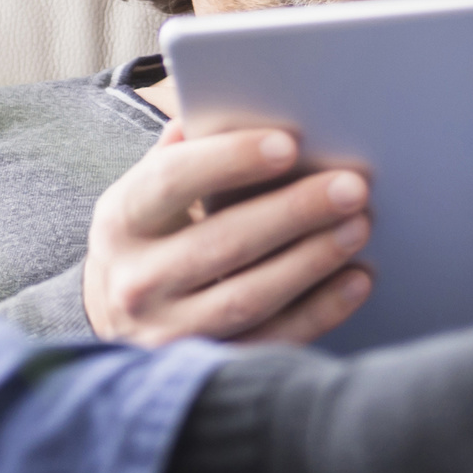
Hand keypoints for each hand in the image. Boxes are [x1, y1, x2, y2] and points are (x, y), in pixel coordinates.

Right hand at [82, 121, 374, 344]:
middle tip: (351, 186)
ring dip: (311, 260)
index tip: (289, 144)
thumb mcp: (144, 195)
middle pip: (222, 242)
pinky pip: (270, 342)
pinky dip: (319, 313)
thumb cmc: (148, 240)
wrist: (113, 322)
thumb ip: (181, 153)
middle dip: (293, 212)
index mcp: (121, 221)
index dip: (230, 160)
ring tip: (359, 226)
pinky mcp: (204, 365)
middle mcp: (137, 281)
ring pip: (248, 297)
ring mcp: (168, 332)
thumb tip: (231, 107)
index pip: (171, 181)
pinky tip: (355, 280)